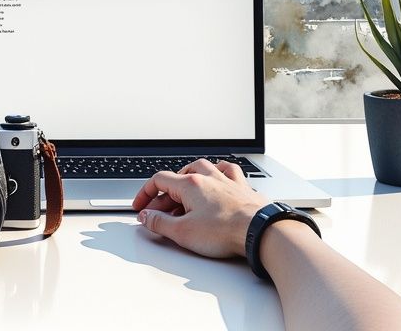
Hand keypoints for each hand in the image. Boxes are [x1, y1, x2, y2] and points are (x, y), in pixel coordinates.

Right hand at [132, 159, 268, 257]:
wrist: (259, 231)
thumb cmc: (225, 231)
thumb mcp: (183, 232)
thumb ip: (160, 223)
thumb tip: (147, 217)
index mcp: (190, 184)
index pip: (159, 180)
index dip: (145, 193)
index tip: (140, 206)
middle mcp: (208, 177)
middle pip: (178, 178)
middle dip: (164, 196)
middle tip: (158, 214)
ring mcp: (226, 180)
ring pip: (202, 168)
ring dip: (188, 178)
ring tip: (183, 191)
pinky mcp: (242, 188)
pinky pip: (227, 171)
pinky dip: (218, 172)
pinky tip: (217, 177)